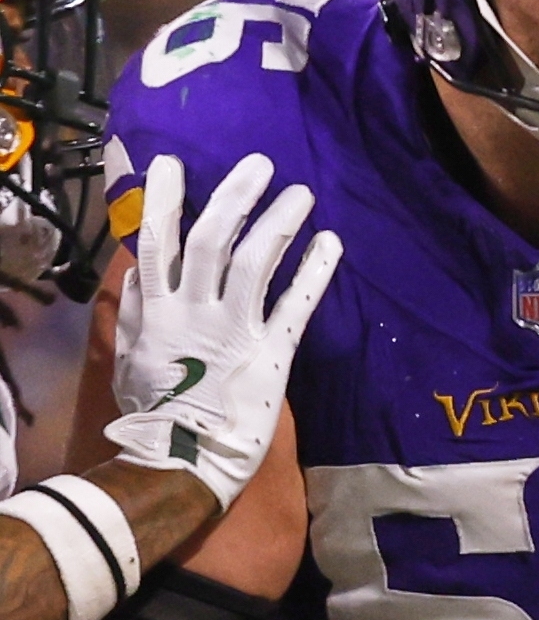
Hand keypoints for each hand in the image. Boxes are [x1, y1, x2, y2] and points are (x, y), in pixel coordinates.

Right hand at [103, 153, 342, 488]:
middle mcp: (194, 310)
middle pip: (212, 238)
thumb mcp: (127, 354)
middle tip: (259, 163)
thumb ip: (130, 309)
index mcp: (156, 307)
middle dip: (235, 196)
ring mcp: (235, 329)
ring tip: (301, 192)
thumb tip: (137, 266)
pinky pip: (297, 306)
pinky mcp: (272, 353)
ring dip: (279, 222)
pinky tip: (331, 243)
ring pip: (256, 262)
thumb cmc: (154, 409)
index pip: (158, 239)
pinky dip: (314, 273)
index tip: (172, 162)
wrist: (185, 457)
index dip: (163, 197)